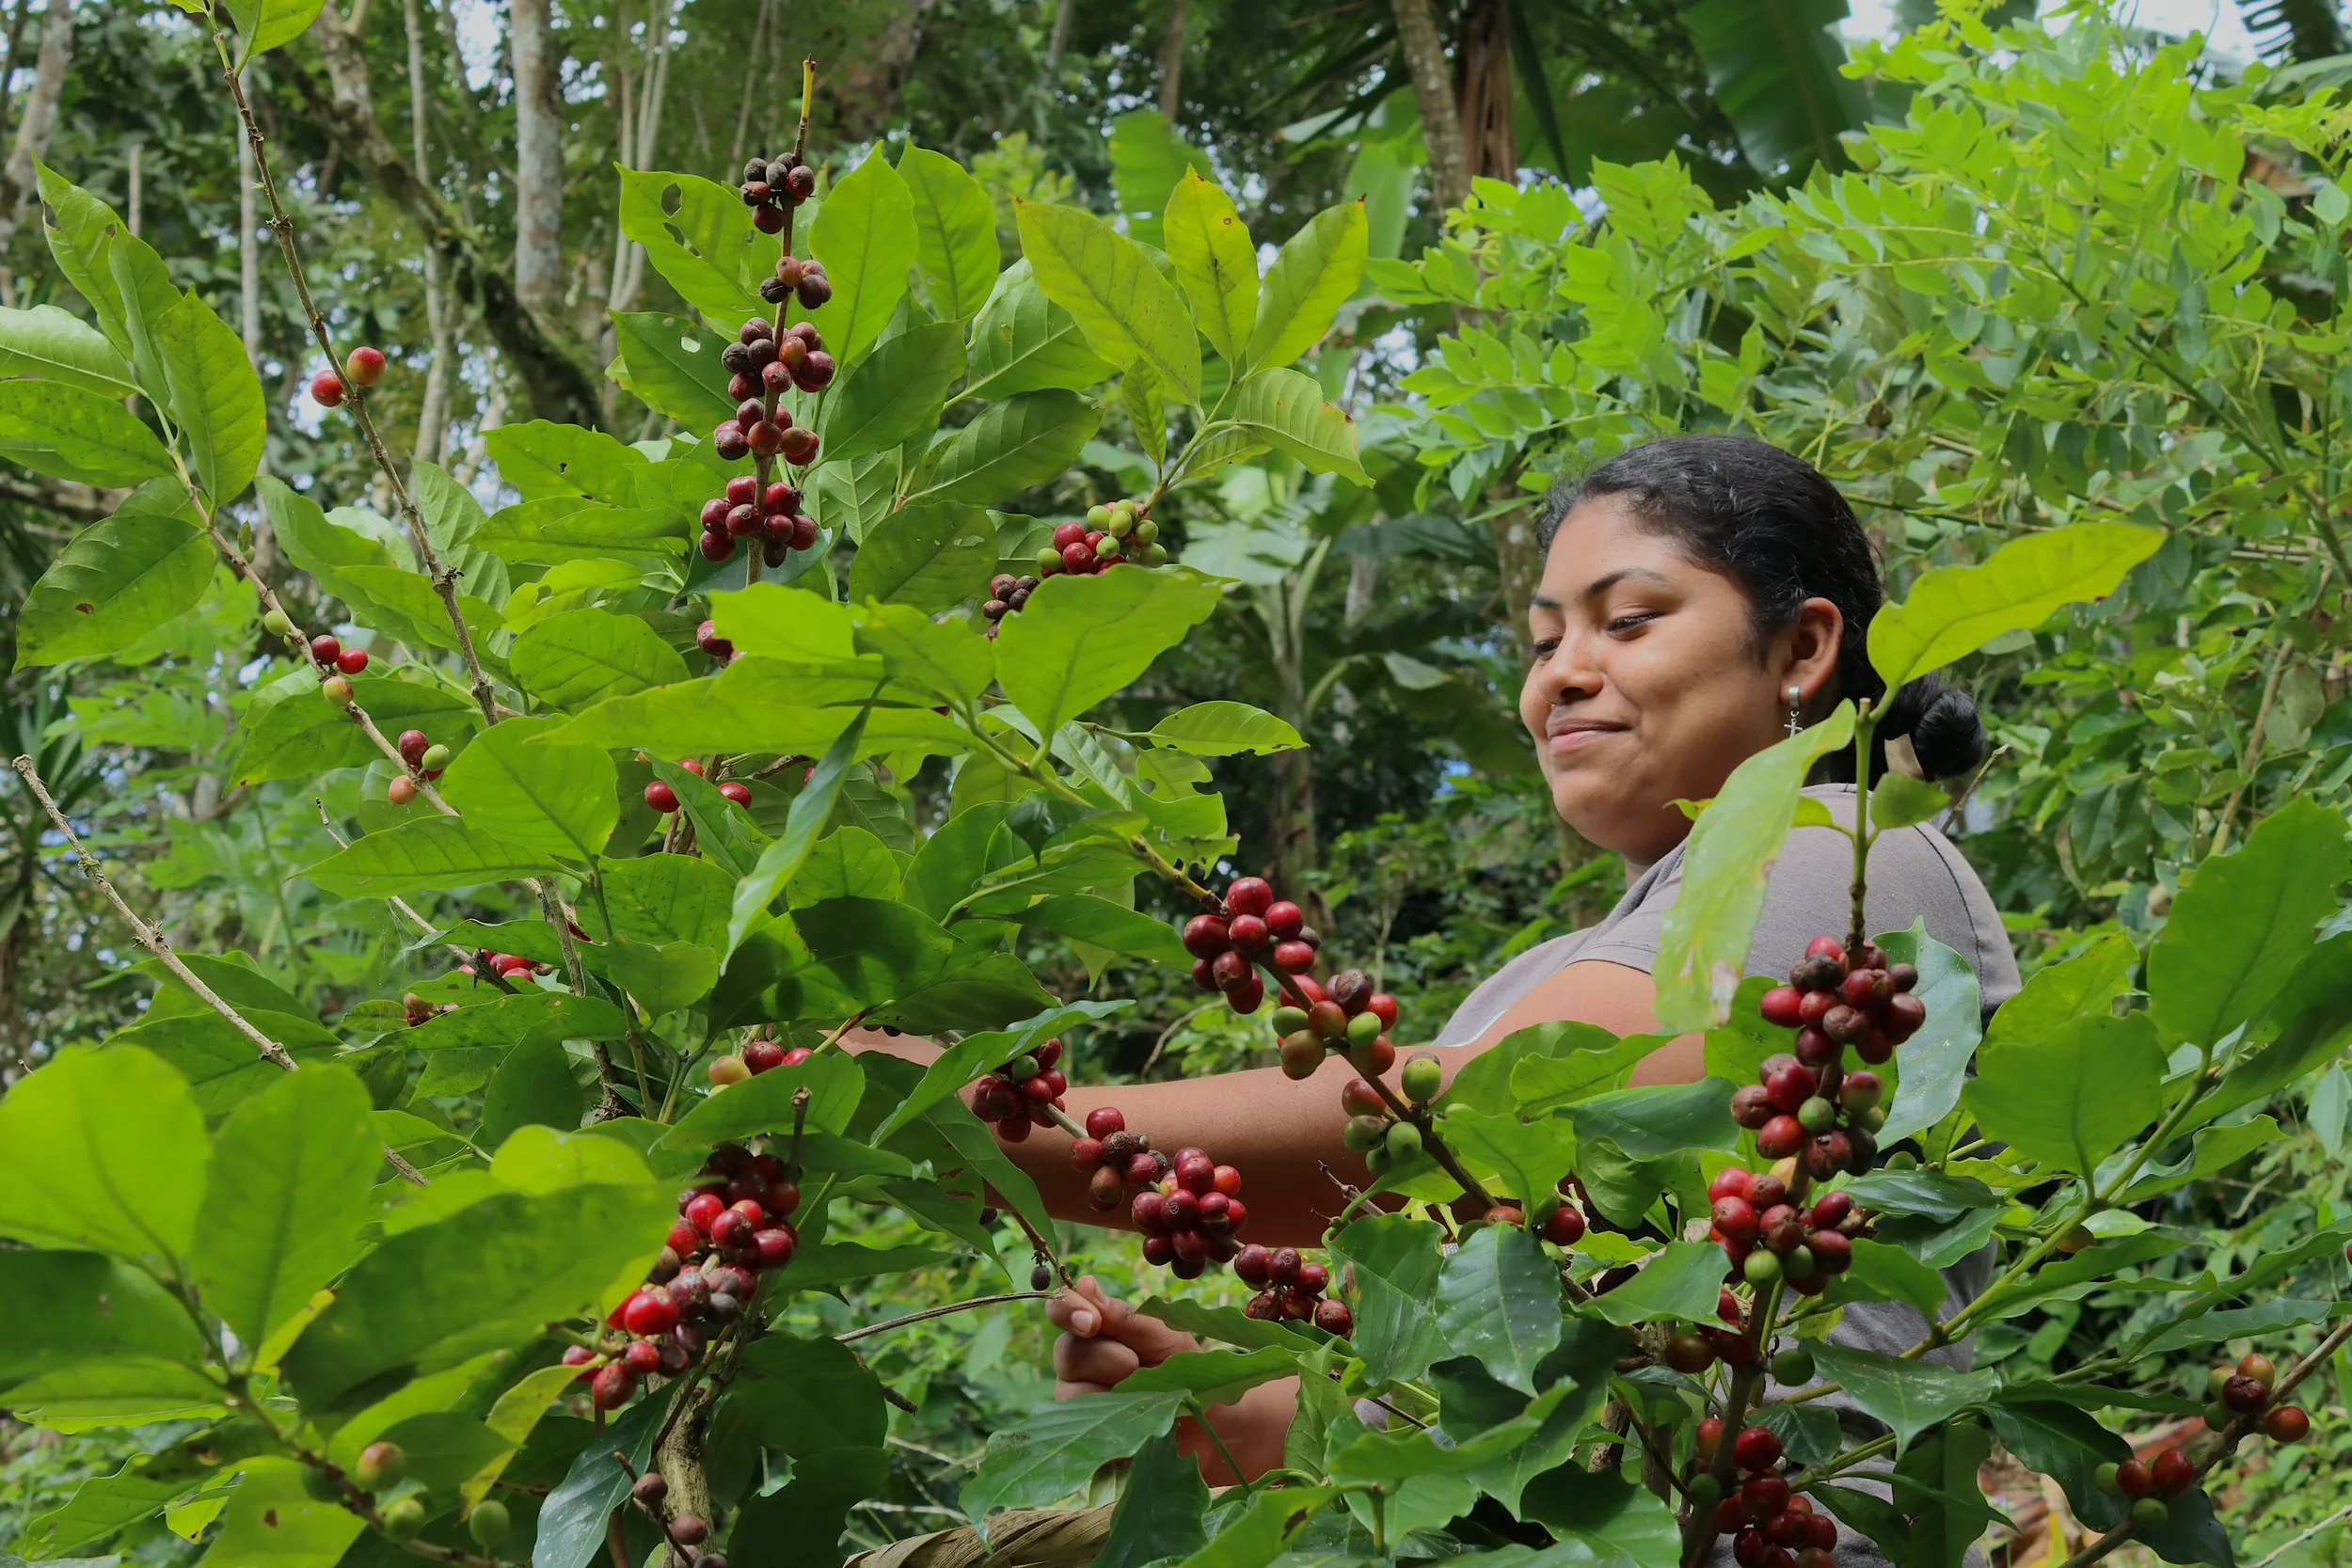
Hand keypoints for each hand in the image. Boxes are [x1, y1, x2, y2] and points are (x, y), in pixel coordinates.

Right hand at [1045, 1277, 1298, 1484]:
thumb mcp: (1166, 1336)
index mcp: (1097, 1330)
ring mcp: (1082, 1404)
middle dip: (1104, 1357)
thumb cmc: (1190, 1369)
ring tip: (1147, 1397)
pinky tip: (1136, 1422)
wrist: (1216, 1420)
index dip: (1067, 1310)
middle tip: (1136, 1365)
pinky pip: (1084, 1432)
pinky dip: (1112, 1424)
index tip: (1090, 1321)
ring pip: (1071, 1394)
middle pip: (1067, 1353)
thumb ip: (1125, 1317)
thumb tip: (1085, 1285)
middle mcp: (1081, 1364)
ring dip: (1112, 1393)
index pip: (1062, 1311)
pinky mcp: (1090, 1441)